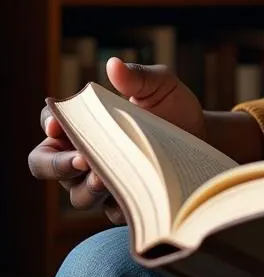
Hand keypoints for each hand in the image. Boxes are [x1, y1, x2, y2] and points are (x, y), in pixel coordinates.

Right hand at [27, 58, 204, 222]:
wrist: (204, 135)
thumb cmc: (174, 106)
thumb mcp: (160, 85)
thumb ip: (138, 76)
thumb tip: (114, 64)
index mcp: (84, 123)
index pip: (50, 122)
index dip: (48, 124)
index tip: (58, 124)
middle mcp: (82, 154)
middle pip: (45, 165)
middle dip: (57, 165)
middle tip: (81, 160)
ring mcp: (100, 182)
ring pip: (78, 194)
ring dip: (88, 188)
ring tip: (105, 178)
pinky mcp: (124, 203)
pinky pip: (112, 212)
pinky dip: (119, 206)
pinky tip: (133, 196)